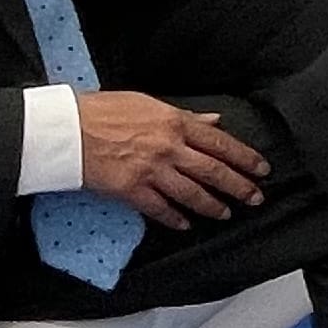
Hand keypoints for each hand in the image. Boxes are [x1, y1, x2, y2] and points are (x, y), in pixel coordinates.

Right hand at [75, 90, 268, 228]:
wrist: (67, 128)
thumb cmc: (103, 111)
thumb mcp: (148, 103)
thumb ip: (184, 116)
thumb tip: (212, 121)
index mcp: (175, 123)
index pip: (221, 143)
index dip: (245, 158)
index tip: (261, 169)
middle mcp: (169, 148)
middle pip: (213, 171)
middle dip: (239, 187)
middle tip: (255, 198)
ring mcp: (152, 171)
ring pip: (192, 193)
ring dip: (212, 206)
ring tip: (225, 214)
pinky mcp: (132, 191)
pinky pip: (160, 209)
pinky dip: (175, 218)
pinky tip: (185, 224)